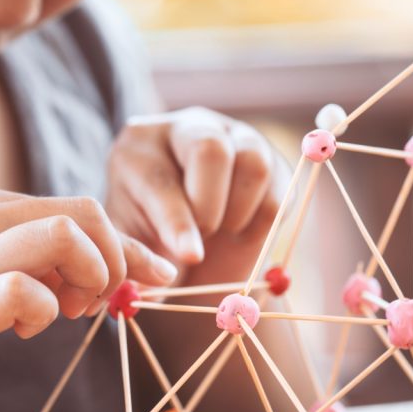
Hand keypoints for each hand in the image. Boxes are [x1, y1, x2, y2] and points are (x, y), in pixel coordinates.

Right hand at [0, 180, 176, 411]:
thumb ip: (8, 255)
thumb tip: (81, 271)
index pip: (72, 205)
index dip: (125, 241)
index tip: (156, 273)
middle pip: (80, 213)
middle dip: (118, 257)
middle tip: (106, 302)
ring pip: (62, 238)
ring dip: (91, 279)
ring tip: (70, 313)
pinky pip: (24, 291)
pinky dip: (46, 311)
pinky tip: (25, 329)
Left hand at [104, 107, 290, 284]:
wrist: (185, 237)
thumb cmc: (149, 236)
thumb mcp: (131, 246)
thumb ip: (135, 262)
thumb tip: (157, 283)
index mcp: (140, 144)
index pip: (160, 176)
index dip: (177, 221)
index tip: (189, 256)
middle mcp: (188, 127)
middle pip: (210, 149)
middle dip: (209, 209)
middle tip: (201, 240)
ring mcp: (235, 137)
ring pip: (253, 163)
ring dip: (238, 213)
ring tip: (219, 233)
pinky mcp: (272, 161)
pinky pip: (281, 191)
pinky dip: (263, 224)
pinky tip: (237, 231)